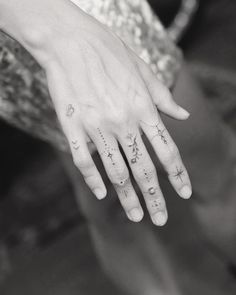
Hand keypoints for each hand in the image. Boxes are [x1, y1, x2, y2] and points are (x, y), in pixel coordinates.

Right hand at [1, 0, 191, 225]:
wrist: (70, 40)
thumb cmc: (109, 52)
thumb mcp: (144, 71)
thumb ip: (164, 98)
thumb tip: (184, 116)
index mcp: (143, 109)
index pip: (167, 151)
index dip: (178, 175)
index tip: (185, 193)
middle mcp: (124, 122)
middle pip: (145, 169)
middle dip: (155, 198)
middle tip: (160, 219)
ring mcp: (97, 127)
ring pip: (117, 171)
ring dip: (128, 198)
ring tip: (136, 217)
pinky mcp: (72, 127)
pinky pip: (84, 161)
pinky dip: (94, 180)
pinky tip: (102, 194)